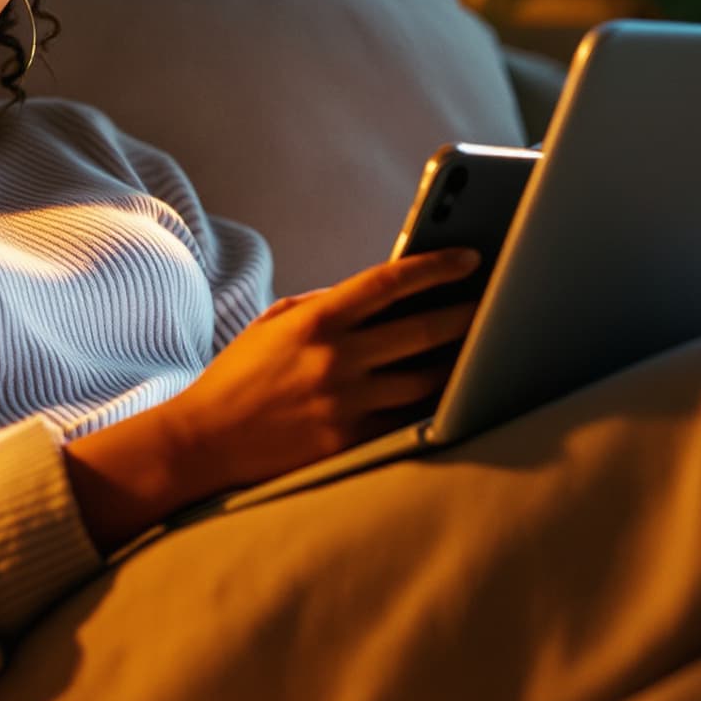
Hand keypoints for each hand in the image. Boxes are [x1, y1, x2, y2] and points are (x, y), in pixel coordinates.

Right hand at [61, 248, 482, 553]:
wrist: (203, 442)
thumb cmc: (240, 377)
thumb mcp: (273, 325)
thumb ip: (324, 306)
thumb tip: (377, 297)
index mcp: (315, 321)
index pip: (389, 282)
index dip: (435, 267)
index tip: (469, 258)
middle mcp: (335, 360)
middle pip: (422, 331)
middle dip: (466, 315)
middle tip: (497, 304)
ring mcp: (345, 404)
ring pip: (425, 380)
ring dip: (459, 364)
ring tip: (484, 350)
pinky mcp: (349, 442)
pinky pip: (405, 420)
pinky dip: (431, 406)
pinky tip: (454, 394)